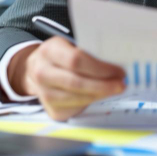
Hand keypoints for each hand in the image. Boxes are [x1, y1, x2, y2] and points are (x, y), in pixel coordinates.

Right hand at [8, 37, 125, 120]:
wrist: (36, 70)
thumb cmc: (59, 56)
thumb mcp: (69, 45)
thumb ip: (88, 52)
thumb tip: (116, 61)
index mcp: (49, 51)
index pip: (76, 60)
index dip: (100, 68)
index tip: (118, 71)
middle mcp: (42, 73)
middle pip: (77, 82)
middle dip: (103, 85)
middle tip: (121, 84)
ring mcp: (45, 94)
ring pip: (78, 98)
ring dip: (100, 95)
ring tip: (115, 89)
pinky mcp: (51, 110)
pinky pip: (77, 108)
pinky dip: (92, 102)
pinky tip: (101, 96)